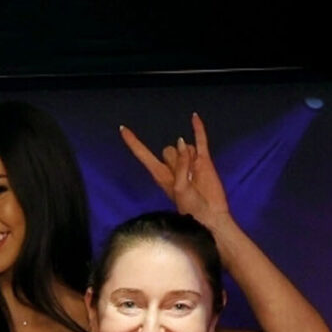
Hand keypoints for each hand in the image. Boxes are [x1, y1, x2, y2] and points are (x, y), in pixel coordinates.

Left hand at [119, 114, 229, 231]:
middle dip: (177, 159)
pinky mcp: (204, 161)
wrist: (210, 215)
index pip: (142, 154)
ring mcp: (188, 162)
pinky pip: (200, 140)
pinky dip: (197, 128)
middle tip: (185, 178)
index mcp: (159, 175)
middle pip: (168, 149)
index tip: (122, 128)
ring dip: (190, 157)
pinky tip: (193, 116)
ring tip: (196, 176)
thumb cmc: (190, 207)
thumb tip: (183, 143)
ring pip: (185, 146)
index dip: (133, 142)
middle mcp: (171, 167)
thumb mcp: (180, 188)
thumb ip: (180, 166)